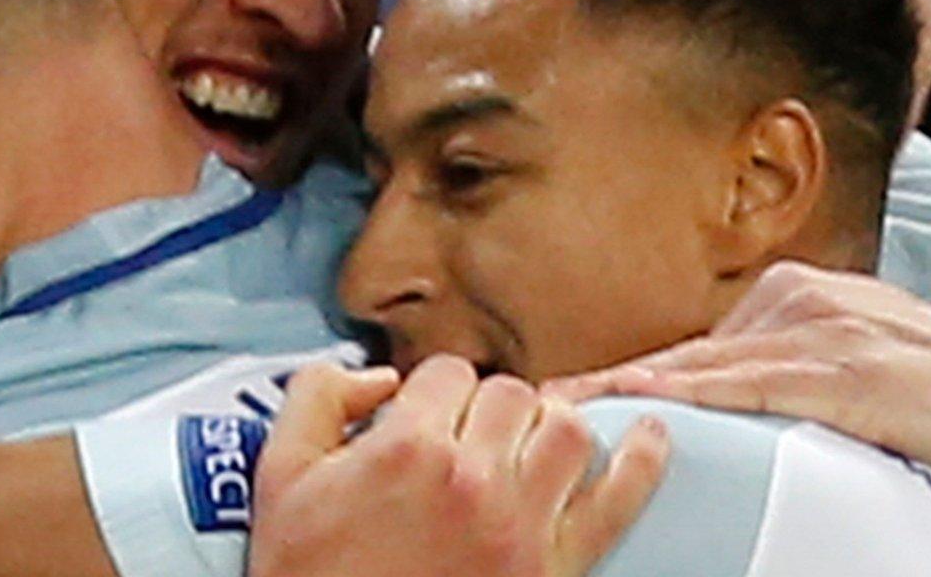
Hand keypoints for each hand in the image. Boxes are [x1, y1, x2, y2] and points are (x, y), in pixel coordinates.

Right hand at [251, 356, 667, 576]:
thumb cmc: (308, 575)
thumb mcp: (280, 475)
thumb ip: (317, 397)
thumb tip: (379, 377)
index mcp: (407, 448)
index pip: (445, 373)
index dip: (430, 393)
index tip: (421, 420)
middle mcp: (473, 478)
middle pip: (508, 393)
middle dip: (484, 406)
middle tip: (463, 437)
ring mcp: (520, 525)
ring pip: (566, 429)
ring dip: (546, 425)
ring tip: (524, 442)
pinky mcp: (553, 569)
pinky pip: (617, 501)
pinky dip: (642, 464)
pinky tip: (650, 437)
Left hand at [542, 262, 930, 497]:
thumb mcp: (858, 370)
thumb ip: (793, 374)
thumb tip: (730, 403)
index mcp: (799, 295)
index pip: (694, 342)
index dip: (628, 372)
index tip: (566, 393)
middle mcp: (803, 300)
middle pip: (685, 349)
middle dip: (610, 380)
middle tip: (536, 403)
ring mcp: (824, 332)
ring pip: (705, 363)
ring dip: (628, 387)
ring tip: (562, 409)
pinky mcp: (848, 371)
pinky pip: (752, 382)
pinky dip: (692, 389)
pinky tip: (642, 398)